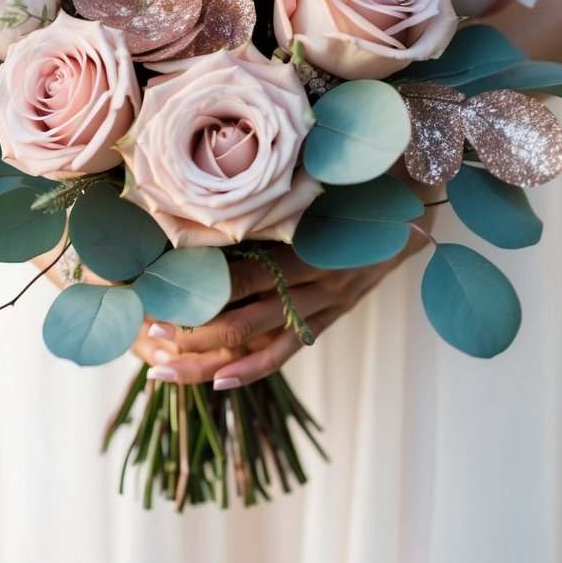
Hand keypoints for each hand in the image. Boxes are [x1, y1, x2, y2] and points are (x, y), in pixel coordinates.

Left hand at [140, 186, 441, 389]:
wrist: (414, 208)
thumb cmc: (362, 184)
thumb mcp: (326, 181)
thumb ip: (282, 192)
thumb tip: (228, 187)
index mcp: (310, 250)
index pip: (245, 281)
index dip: (202, 293)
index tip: (158, 295)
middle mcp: (315, 286)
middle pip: (243, 321)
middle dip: (193, 333)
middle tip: (147, 336)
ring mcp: (323, 307)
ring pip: (259, 344)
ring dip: (210, 359)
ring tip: (164, 371)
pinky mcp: (329, 318)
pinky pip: (288, 350)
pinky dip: (254, 369)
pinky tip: (221, 381)